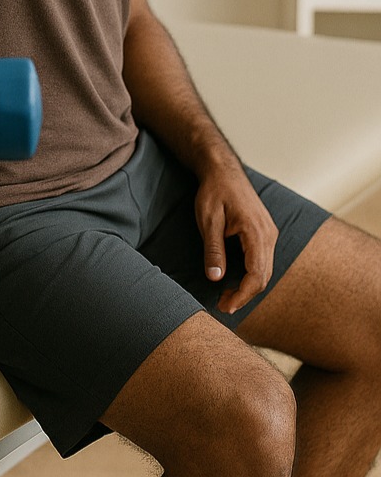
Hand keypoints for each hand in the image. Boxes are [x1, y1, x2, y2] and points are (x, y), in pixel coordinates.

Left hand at [194, 161, 278, 314]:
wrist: (223, 170)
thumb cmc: (214, 191)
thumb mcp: (208, 220)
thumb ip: (213, 249)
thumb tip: (216, 278)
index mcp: (256, 232)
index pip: (256, 274)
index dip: (242, 295)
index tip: (226, 307)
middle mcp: (269, 234)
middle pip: (264, 276)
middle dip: (244, 295)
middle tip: (223, 306)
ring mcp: (269, 233)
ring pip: (265, 270)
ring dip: (248, 286)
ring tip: (226, 297)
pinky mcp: (264, 233)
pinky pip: (262, 260)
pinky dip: (251, 274)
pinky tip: (235, 280)